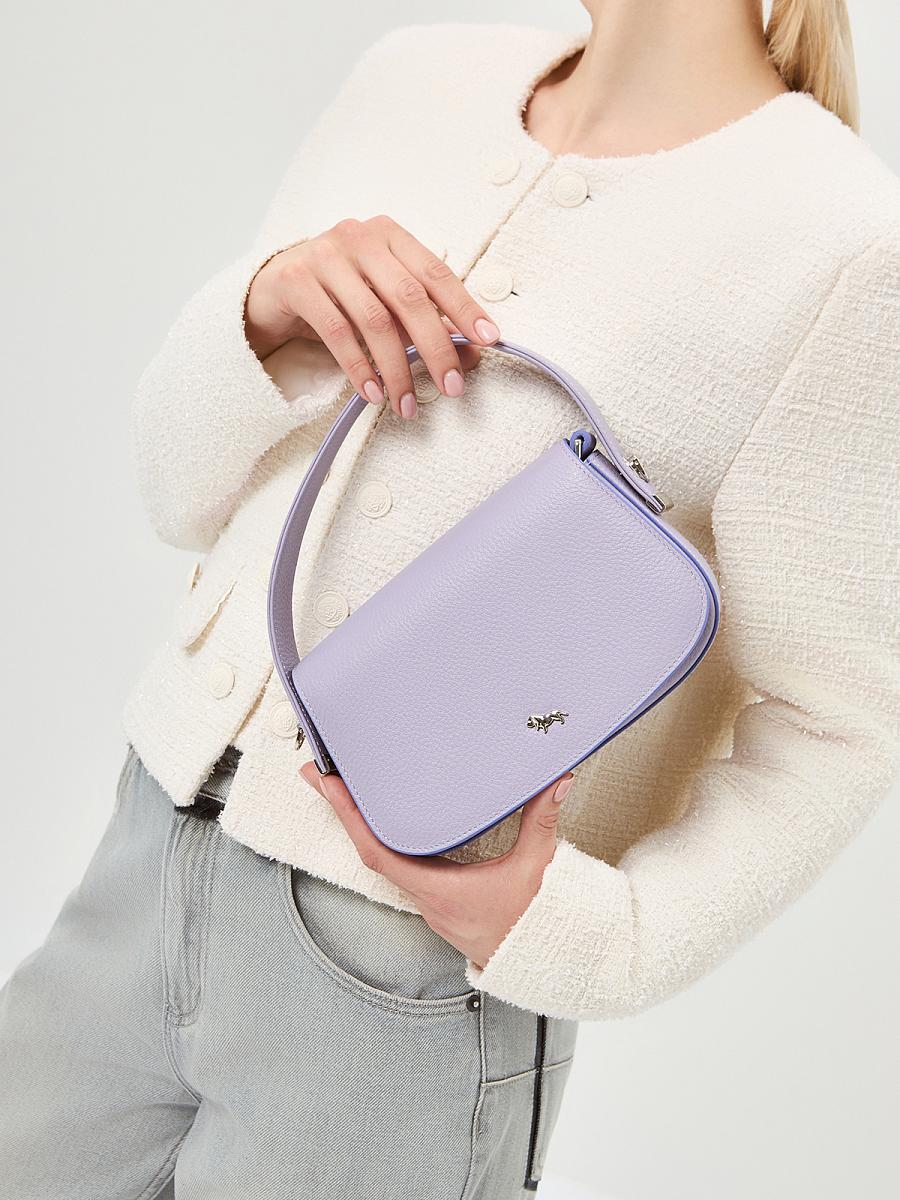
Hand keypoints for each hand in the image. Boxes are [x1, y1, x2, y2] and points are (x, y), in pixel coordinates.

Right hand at [245, 215, 500, 418]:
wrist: (270, 291)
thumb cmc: (338, 297)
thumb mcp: (384, 305)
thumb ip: (425, 323)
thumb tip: (472, 356)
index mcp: (390, 236)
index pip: (436, 273)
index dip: (464, 308)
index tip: (488, 341)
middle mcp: (359, 238)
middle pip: (409, 298)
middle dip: (436, 348)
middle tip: (452, 387)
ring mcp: (325, 256)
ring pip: (374, 320)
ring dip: (396, 369)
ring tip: (407, 404)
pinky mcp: (296, 281)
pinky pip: (336, 332)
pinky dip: (359, 368)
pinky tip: (373, 394)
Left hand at [299, 761, 573, 970]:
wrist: (541, 964)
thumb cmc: (534, 923)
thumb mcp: (537, 866)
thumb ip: (542, 819)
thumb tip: (556, 780)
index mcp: (438, 888)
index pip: (379, 849)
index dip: (349, 815)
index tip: (329, 783)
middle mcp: (424, 895)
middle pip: (369, 848)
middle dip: (342, 809)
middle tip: (318, 771)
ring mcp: (428, 899)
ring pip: (382, 858)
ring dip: (359, 824)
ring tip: (342, 787)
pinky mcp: (437, 900)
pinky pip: (399, 866)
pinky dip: (383, 839)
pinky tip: (381, 820)